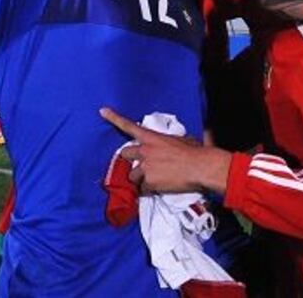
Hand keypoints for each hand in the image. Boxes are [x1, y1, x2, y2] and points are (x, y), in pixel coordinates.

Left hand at [100, 107, 230, 194]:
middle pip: (125, 155)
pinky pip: (143, 189)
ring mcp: (145, 167)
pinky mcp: (149, 183)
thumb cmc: (194, 152)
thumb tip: (171, 145)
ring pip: (133, 176)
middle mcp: (145, 151)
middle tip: (141, 165)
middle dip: (130, 161)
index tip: (102, 111)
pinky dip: (149, 190)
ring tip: (155, 179)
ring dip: (140, 178)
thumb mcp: (180, 139)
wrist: (200, 167)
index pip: (129, 126)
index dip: (114, 118)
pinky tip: (160, 188)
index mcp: (152, 137)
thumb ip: (168, 141)